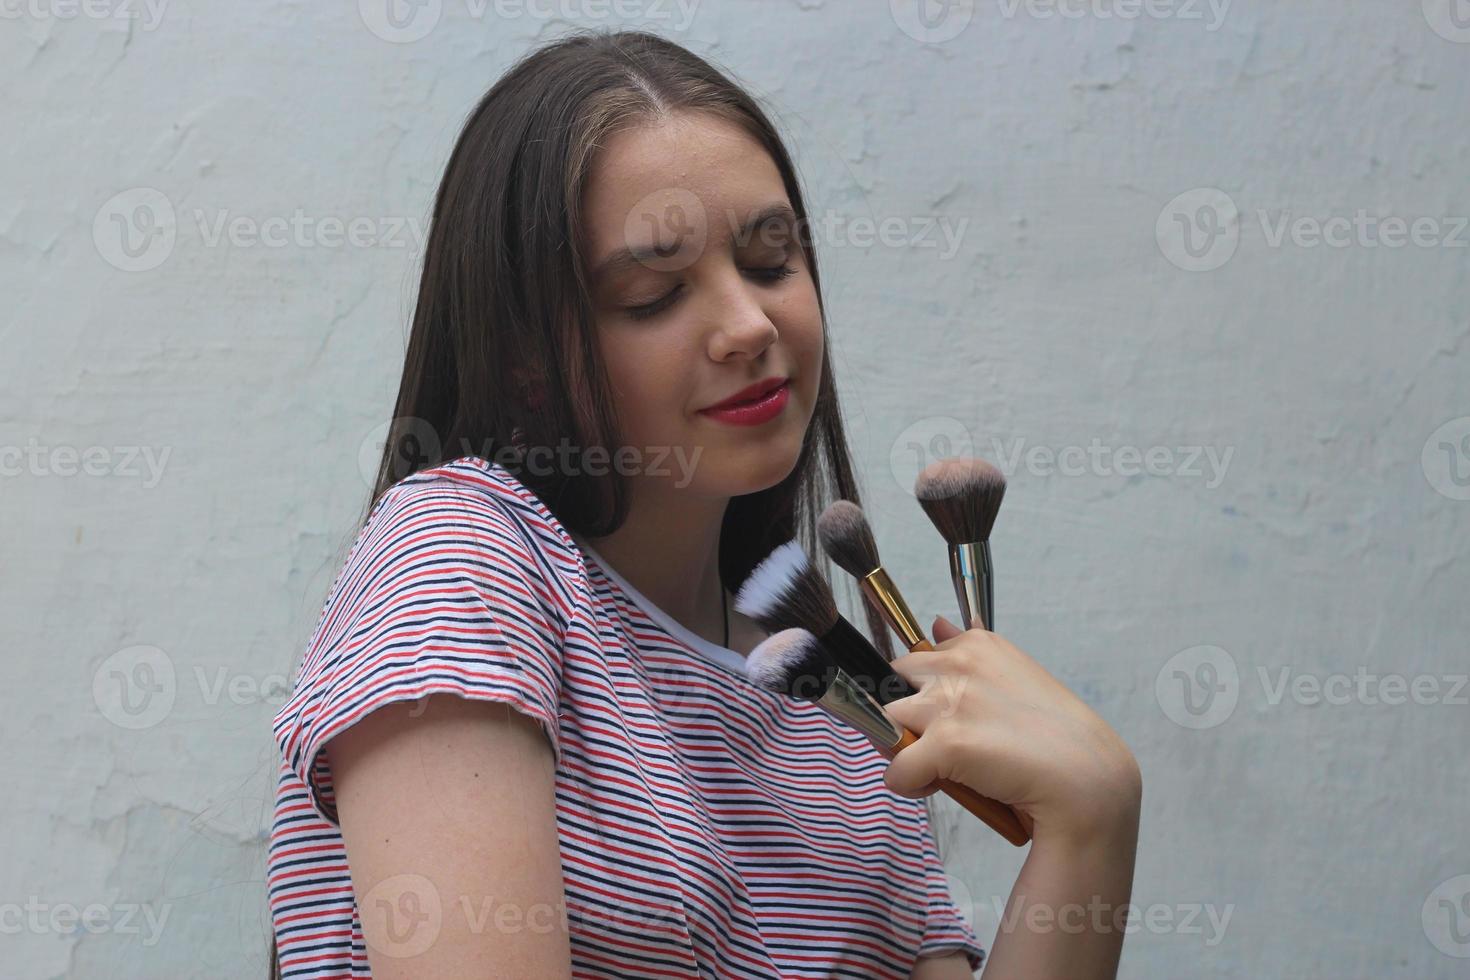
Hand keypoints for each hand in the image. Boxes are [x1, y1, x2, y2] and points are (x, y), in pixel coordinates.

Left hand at [881, 616, 1140, 844]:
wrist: (1088, 780)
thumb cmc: (1056, 736)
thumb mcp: (1013, 674)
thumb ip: (968, 651)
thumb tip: (937, 623)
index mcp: (977, 645)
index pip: (918, 660)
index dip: (926, 693)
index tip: (952, 716)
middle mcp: (959, 663)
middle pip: (894, 683)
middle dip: (907, 713)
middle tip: (941, 743)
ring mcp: (949, 701)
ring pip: (888, 722)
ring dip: (906, 747)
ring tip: (942, 767)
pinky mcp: (945, 743)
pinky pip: (897, 769)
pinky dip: (910, 785)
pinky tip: (938, 787)